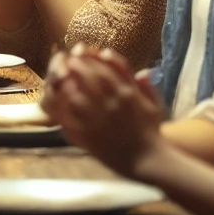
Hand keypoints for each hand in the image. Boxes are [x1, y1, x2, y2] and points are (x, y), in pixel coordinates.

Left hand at [43, 43, 164, 175]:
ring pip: (79, 95)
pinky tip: (58, 101)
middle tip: (69, 61)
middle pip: (92, 77)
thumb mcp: (155, 107)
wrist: (150, 161)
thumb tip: (143, 71)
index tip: (86, 52)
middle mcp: (115, 103)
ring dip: (68, 84)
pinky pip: (72, 119)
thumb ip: (147, 88)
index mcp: (130, 93)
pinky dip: (64, 108)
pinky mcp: (92, 136)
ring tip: (60, 78)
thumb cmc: (152, 134)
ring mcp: (102, 119)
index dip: (95, 57)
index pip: (109, 67)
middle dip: (78, 66)